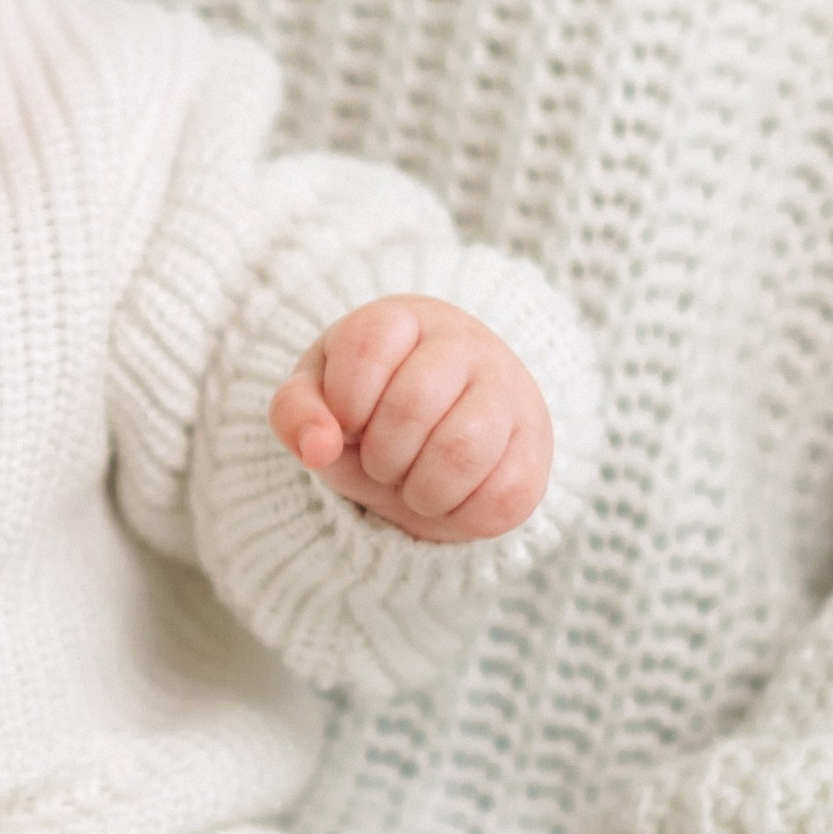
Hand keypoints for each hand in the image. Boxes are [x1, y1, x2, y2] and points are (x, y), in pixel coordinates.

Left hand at [270, 297, 549, 542]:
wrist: (437, 435)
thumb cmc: (367, 410)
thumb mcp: (319, 401)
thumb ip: (295, 413)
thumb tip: (318, 447)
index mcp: (402, 319)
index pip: (366, 347)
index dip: (344, 403)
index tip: (350, 419)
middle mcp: (465, 344)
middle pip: (413, 405)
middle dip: (381, 455)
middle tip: (384, 459)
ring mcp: (509, 392)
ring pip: (463, 450)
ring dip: (421, 490)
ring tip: (414, 481)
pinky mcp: (536, 449)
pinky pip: (500, 496)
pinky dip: (460, 514)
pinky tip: (450, 496)